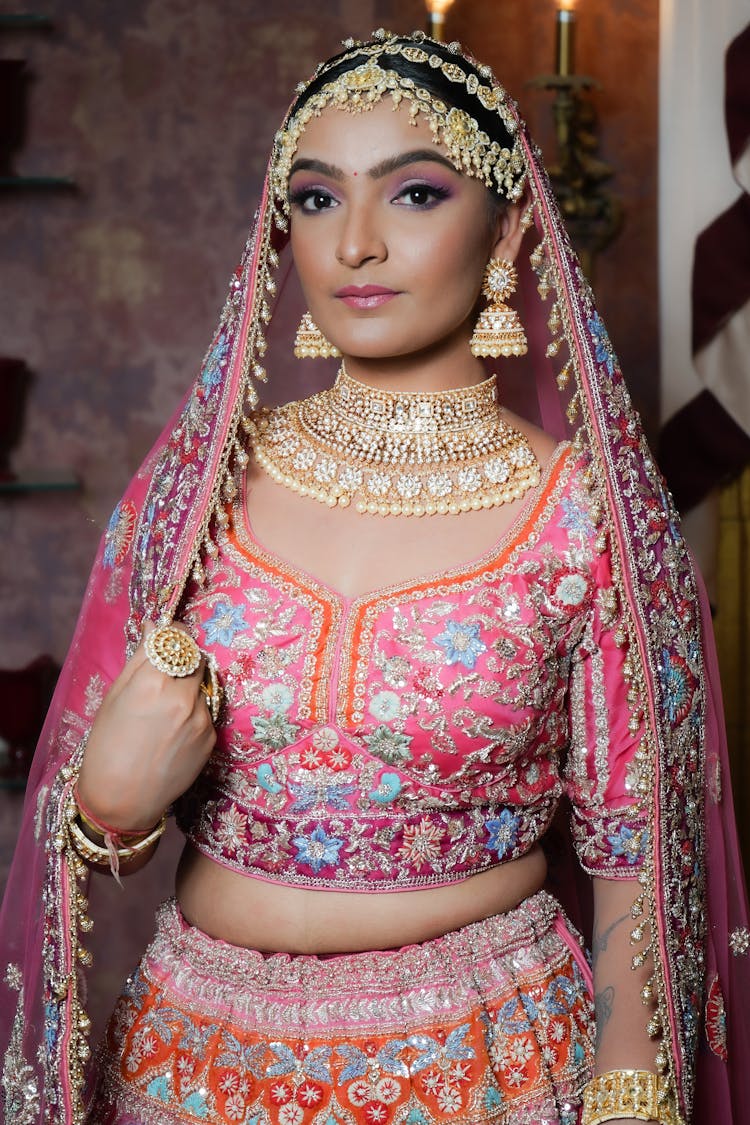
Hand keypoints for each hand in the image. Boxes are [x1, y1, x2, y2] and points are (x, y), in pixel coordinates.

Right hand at [77, 622, 215, 830]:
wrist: (121, 801)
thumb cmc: (107, 747)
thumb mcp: (114, 697)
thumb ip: (140, 658)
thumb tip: (155, 627)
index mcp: (154, 682)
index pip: (179, 638)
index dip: (175, 635)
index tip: (170, 638)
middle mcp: (184, 697)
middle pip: (197, 658)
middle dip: (184, 659)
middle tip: (166, 674)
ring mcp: (202, 718)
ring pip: (202, 686)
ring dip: (189, 688)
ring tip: (163, 714)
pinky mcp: (212, 737)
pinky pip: (206, 712)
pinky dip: (193, 714)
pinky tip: (172, 733)